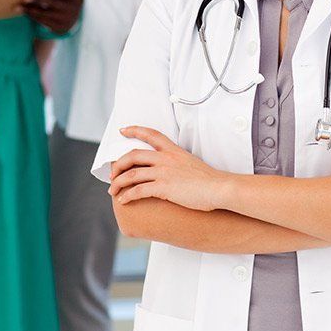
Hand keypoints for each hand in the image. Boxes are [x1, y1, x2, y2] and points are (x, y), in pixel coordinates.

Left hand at [19, 0, 82, 34]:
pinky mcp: (58, 28)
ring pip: (45, 13)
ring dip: (30, 9)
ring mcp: (66, 20)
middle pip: (54, 4)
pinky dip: (32, 15)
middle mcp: (73, 10)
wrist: (72, 21)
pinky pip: (42, 21)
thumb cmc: (64, 0)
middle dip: (39, 0)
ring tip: (19, 5)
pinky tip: (23, 11)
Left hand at [108, 127, 227, 211]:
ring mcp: (164, 172)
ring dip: (118, 183)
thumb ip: (178, 162)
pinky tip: (123, 200)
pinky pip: (138, 190)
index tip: (123, 130)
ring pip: (132, 174)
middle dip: (118, 164)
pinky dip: (127, 195)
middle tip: (112, 173)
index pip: (151, 134)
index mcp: (173, 151)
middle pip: (133, 155)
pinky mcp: (163, 187)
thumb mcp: (191, 163)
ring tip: (113, 190)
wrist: (218, 188)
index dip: (135, 130)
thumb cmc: (209, 180)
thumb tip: (172, 169)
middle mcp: (166, 159)